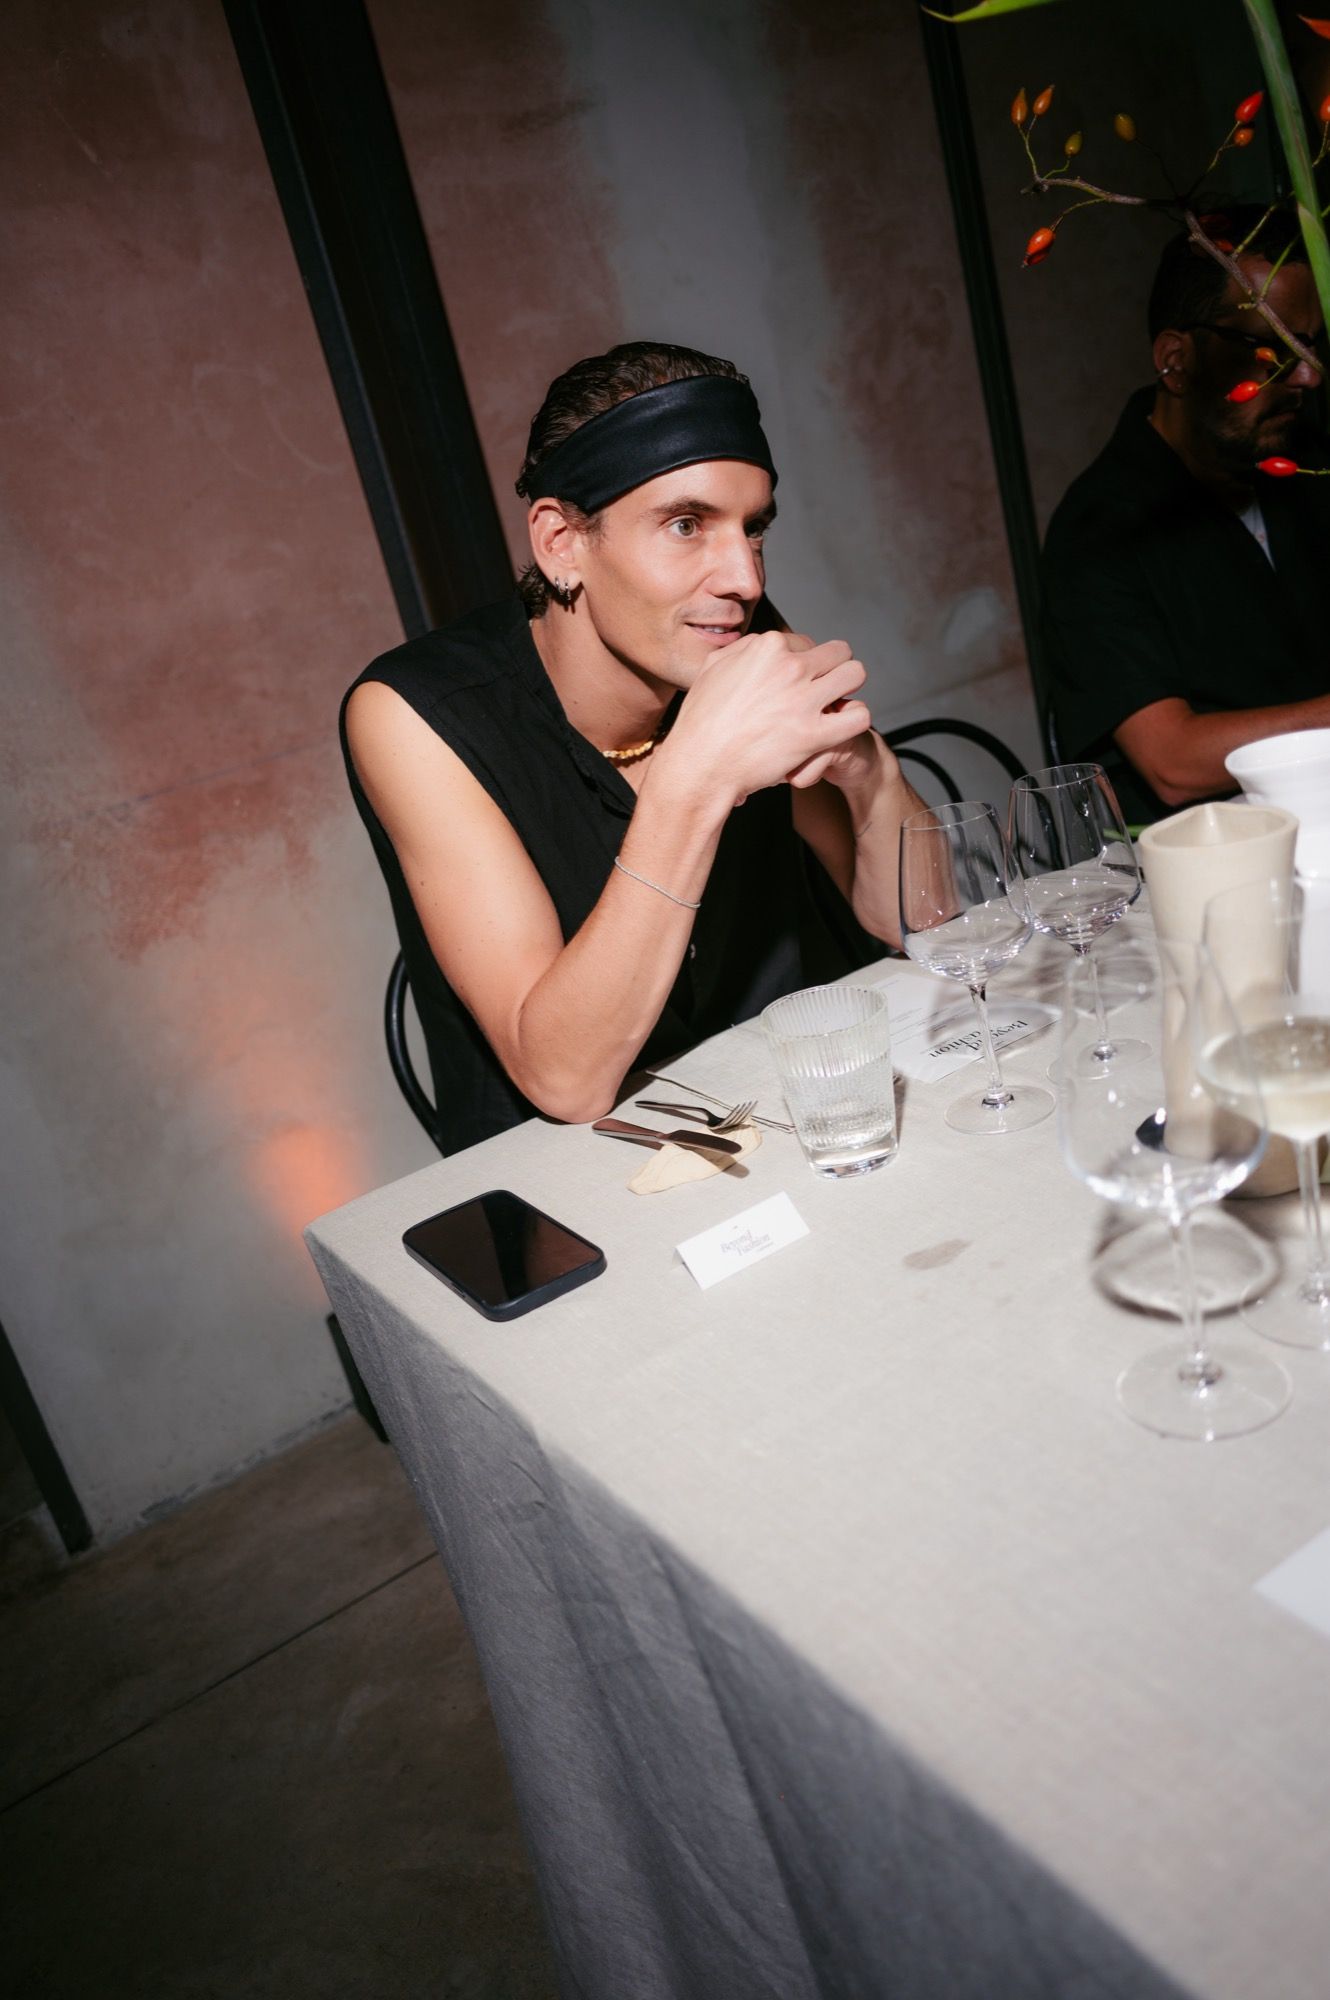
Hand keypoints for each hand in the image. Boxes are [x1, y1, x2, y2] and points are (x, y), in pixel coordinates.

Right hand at [660, 631, 871, 807]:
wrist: (699, 764)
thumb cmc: (700, 722)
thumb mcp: (712, 669)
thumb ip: (739, 650)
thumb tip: (754, 645)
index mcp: (767, 646)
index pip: (805, 642)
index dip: (804, 663)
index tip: (798, 681)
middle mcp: (789, 667)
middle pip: (838, 652)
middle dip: (833, 669)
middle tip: (824, 690)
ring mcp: (803, 700)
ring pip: (855, 675)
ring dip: (848, 689)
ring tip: (836, 704)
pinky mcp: (813, 734)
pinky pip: (858, 716)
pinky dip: (854, 720)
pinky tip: (840, 728)